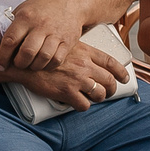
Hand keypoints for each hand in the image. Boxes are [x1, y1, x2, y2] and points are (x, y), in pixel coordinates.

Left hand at [0, 0, 91, 72]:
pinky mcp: (68, 41)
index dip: (2, 56)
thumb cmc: (41, 7)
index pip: (10, 40)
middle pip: (27, 52)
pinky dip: (48, 66)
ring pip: (43, 58)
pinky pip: (57, 60)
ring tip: (29, 65)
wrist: (70, 0)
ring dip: (33, 66)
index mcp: (26, 17)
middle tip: (17, 64)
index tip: (0, 64)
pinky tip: (43, 64)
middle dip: (19, 63)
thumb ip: (2, 28)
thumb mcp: (20, 12)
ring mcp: (56, 34)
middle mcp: (41, 25)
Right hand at [9, 41, 129, 109]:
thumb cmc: (42, 53)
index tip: (125, 78)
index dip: (121, 72)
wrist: (25, 61)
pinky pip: (84, 105)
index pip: (111, 63)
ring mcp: (77, 80)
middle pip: (108, 80)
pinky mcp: (67, 93)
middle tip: (109, 92)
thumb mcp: (65, 45)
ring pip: (99, 94)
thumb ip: (79, 52)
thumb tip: (87, 60)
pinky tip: (78, 103)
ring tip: (94, 98)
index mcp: (85, 52)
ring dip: (99, 98)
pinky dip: (83, 106)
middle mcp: (84, 66)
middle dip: (112, 88)